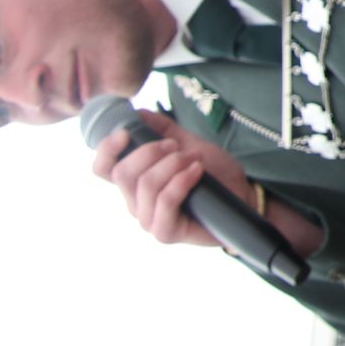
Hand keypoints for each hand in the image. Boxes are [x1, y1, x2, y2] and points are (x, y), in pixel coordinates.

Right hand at [92, 110, 253, 249]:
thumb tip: (139, 112)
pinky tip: (197, 171)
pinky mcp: (165, 232)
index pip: (103, 169)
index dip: (106, 149)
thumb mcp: (188, 144)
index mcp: (135, 181)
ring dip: (174, 164)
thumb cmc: (213, 173)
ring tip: (195, 159)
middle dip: (151, 151)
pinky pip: (165, 201)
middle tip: (177, 147)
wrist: (241, 195)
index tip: (126, 132)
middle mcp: (136, 202)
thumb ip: (164, 130)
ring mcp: (149, 219)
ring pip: (146, 185)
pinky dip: (182, 180)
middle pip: (122, 174)